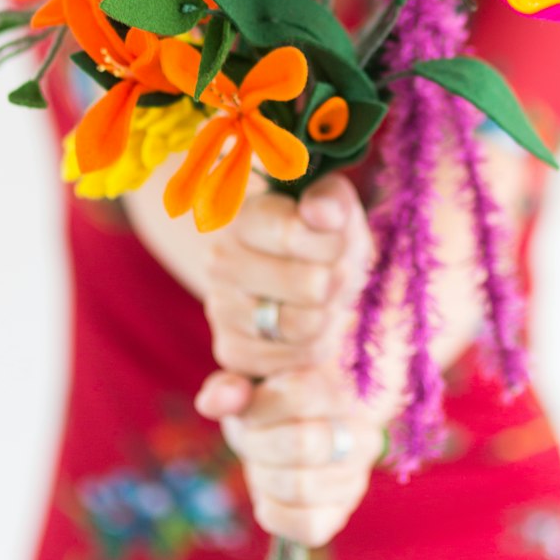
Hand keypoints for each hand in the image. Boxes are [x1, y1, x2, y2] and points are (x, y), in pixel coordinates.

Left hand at [196, 365, 384, 546]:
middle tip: (250, 435)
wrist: (292, 430)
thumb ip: (229, 386)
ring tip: (261, 461)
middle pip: (305, 443)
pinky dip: (274, 513)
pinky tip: (268, 493)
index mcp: (342, 383)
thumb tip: (215, 401)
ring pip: (302, 487)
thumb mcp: (247, 383)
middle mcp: (362, 427)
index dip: (261, 399)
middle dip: (257, 442)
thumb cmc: (267, 399)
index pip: (305, 386)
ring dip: (263, 476)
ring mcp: (356, 473)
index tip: (248, 403)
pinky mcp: (341, 511)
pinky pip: (308, 526)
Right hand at [203, 175, 370, 379]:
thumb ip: (332, 201)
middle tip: (334, 273)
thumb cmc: (325, 238)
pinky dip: (316, 346)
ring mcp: (221, 308)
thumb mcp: (338, 210)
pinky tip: (310, 325)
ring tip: (324, 299)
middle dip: (337, 281)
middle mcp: (221, 261)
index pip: (295, 234)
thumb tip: (320, 212)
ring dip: (329, 314)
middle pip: (310, 286)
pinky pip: (296, 358)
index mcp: (245, 217)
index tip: (337, 238)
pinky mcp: (231, 350)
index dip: (333, 242)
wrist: (308, 278)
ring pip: (304, 326)